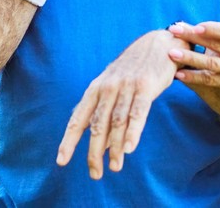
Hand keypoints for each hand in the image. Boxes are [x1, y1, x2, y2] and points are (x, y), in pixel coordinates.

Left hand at [56, 30, 186, 178]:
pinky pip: (138, 112)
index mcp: (96, 88)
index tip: (61, 161)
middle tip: (95, 174)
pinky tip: (129, 148)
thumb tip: (101, 146)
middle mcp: (108, 87)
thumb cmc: (134, 70)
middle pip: (97, 125)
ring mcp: (126, 86)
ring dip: (115, 147)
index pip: (78, 118)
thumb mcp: (114, 87)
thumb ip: (106, 113)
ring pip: (117, 122)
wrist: (158, 44)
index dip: (69, 141)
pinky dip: (132, 131)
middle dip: (94, 152)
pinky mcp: (145, 86)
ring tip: (114, 167)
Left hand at [168, 22, 219, 105]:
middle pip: (215, 45)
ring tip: (172, 53)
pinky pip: (209, 81)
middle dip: (193, 37)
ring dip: (190, 58)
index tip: (197, 25)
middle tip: (174, 30)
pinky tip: (179, 75)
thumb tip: (205, 27)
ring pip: (210, 64)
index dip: (214, 29)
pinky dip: (193, 77)